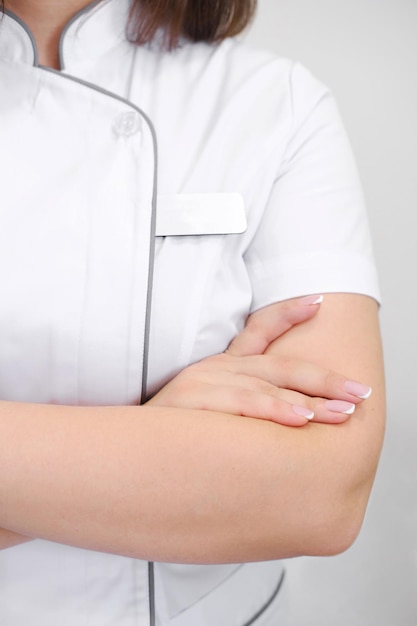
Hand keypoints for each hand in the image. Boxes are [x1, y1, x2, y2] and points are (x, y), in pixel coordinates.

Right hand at [148, 296, 371, 425]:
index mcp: (221, 366)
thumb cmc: (171, 432)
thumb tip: (287, 412)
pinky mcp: (196, 402)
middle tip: (359, 391)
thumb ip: (244, 402)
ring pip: (268, 386)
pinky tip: (301, 418)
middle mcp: (216, 368)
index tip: (318, 301)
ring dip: (310, 399)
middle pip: (280, 366)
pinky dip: (275, 409)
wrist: (124, 447)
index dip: (287, 314)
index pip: (257, 331)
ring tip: (343, 411)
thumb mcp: (206, 407)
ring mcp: (206, 382)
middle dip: (324, 379)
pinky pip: (244, 404)